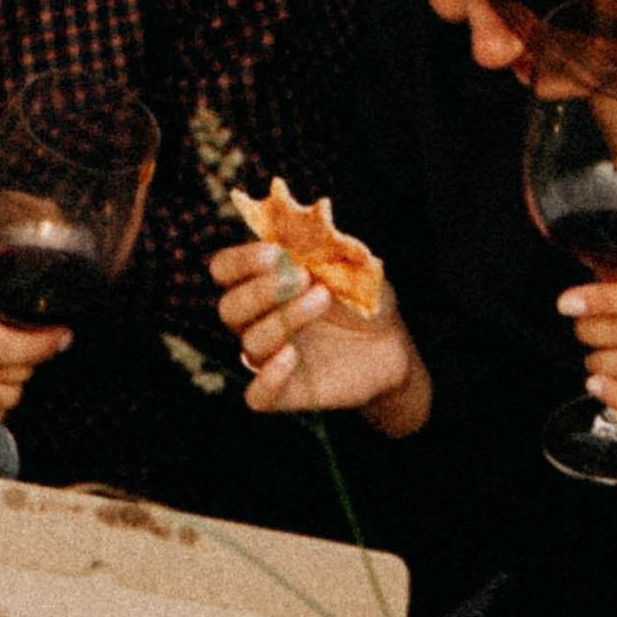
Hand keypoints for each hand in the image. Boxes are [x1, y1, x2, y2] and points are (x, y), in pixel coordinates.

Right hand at [212, 239, 429, 434]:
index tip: (277, 253)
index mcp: (261, 284)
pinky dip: (267, 379)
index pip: (223, 270)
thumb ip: (326, 244)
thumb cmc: (363, 298)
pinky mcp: (285, 392)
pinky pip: (256, 396)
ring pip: (250, 344)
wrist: (392, 344)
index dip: (240, 261)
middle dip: (262, 291)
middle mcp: (256, 320)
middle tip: (303, 278)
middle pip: (229, 308)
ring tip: (322, 299)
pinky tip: (292, 358)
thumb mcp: (351, 265)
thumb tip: (308, 219)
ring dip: (283, 319)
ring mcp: (268, 357)